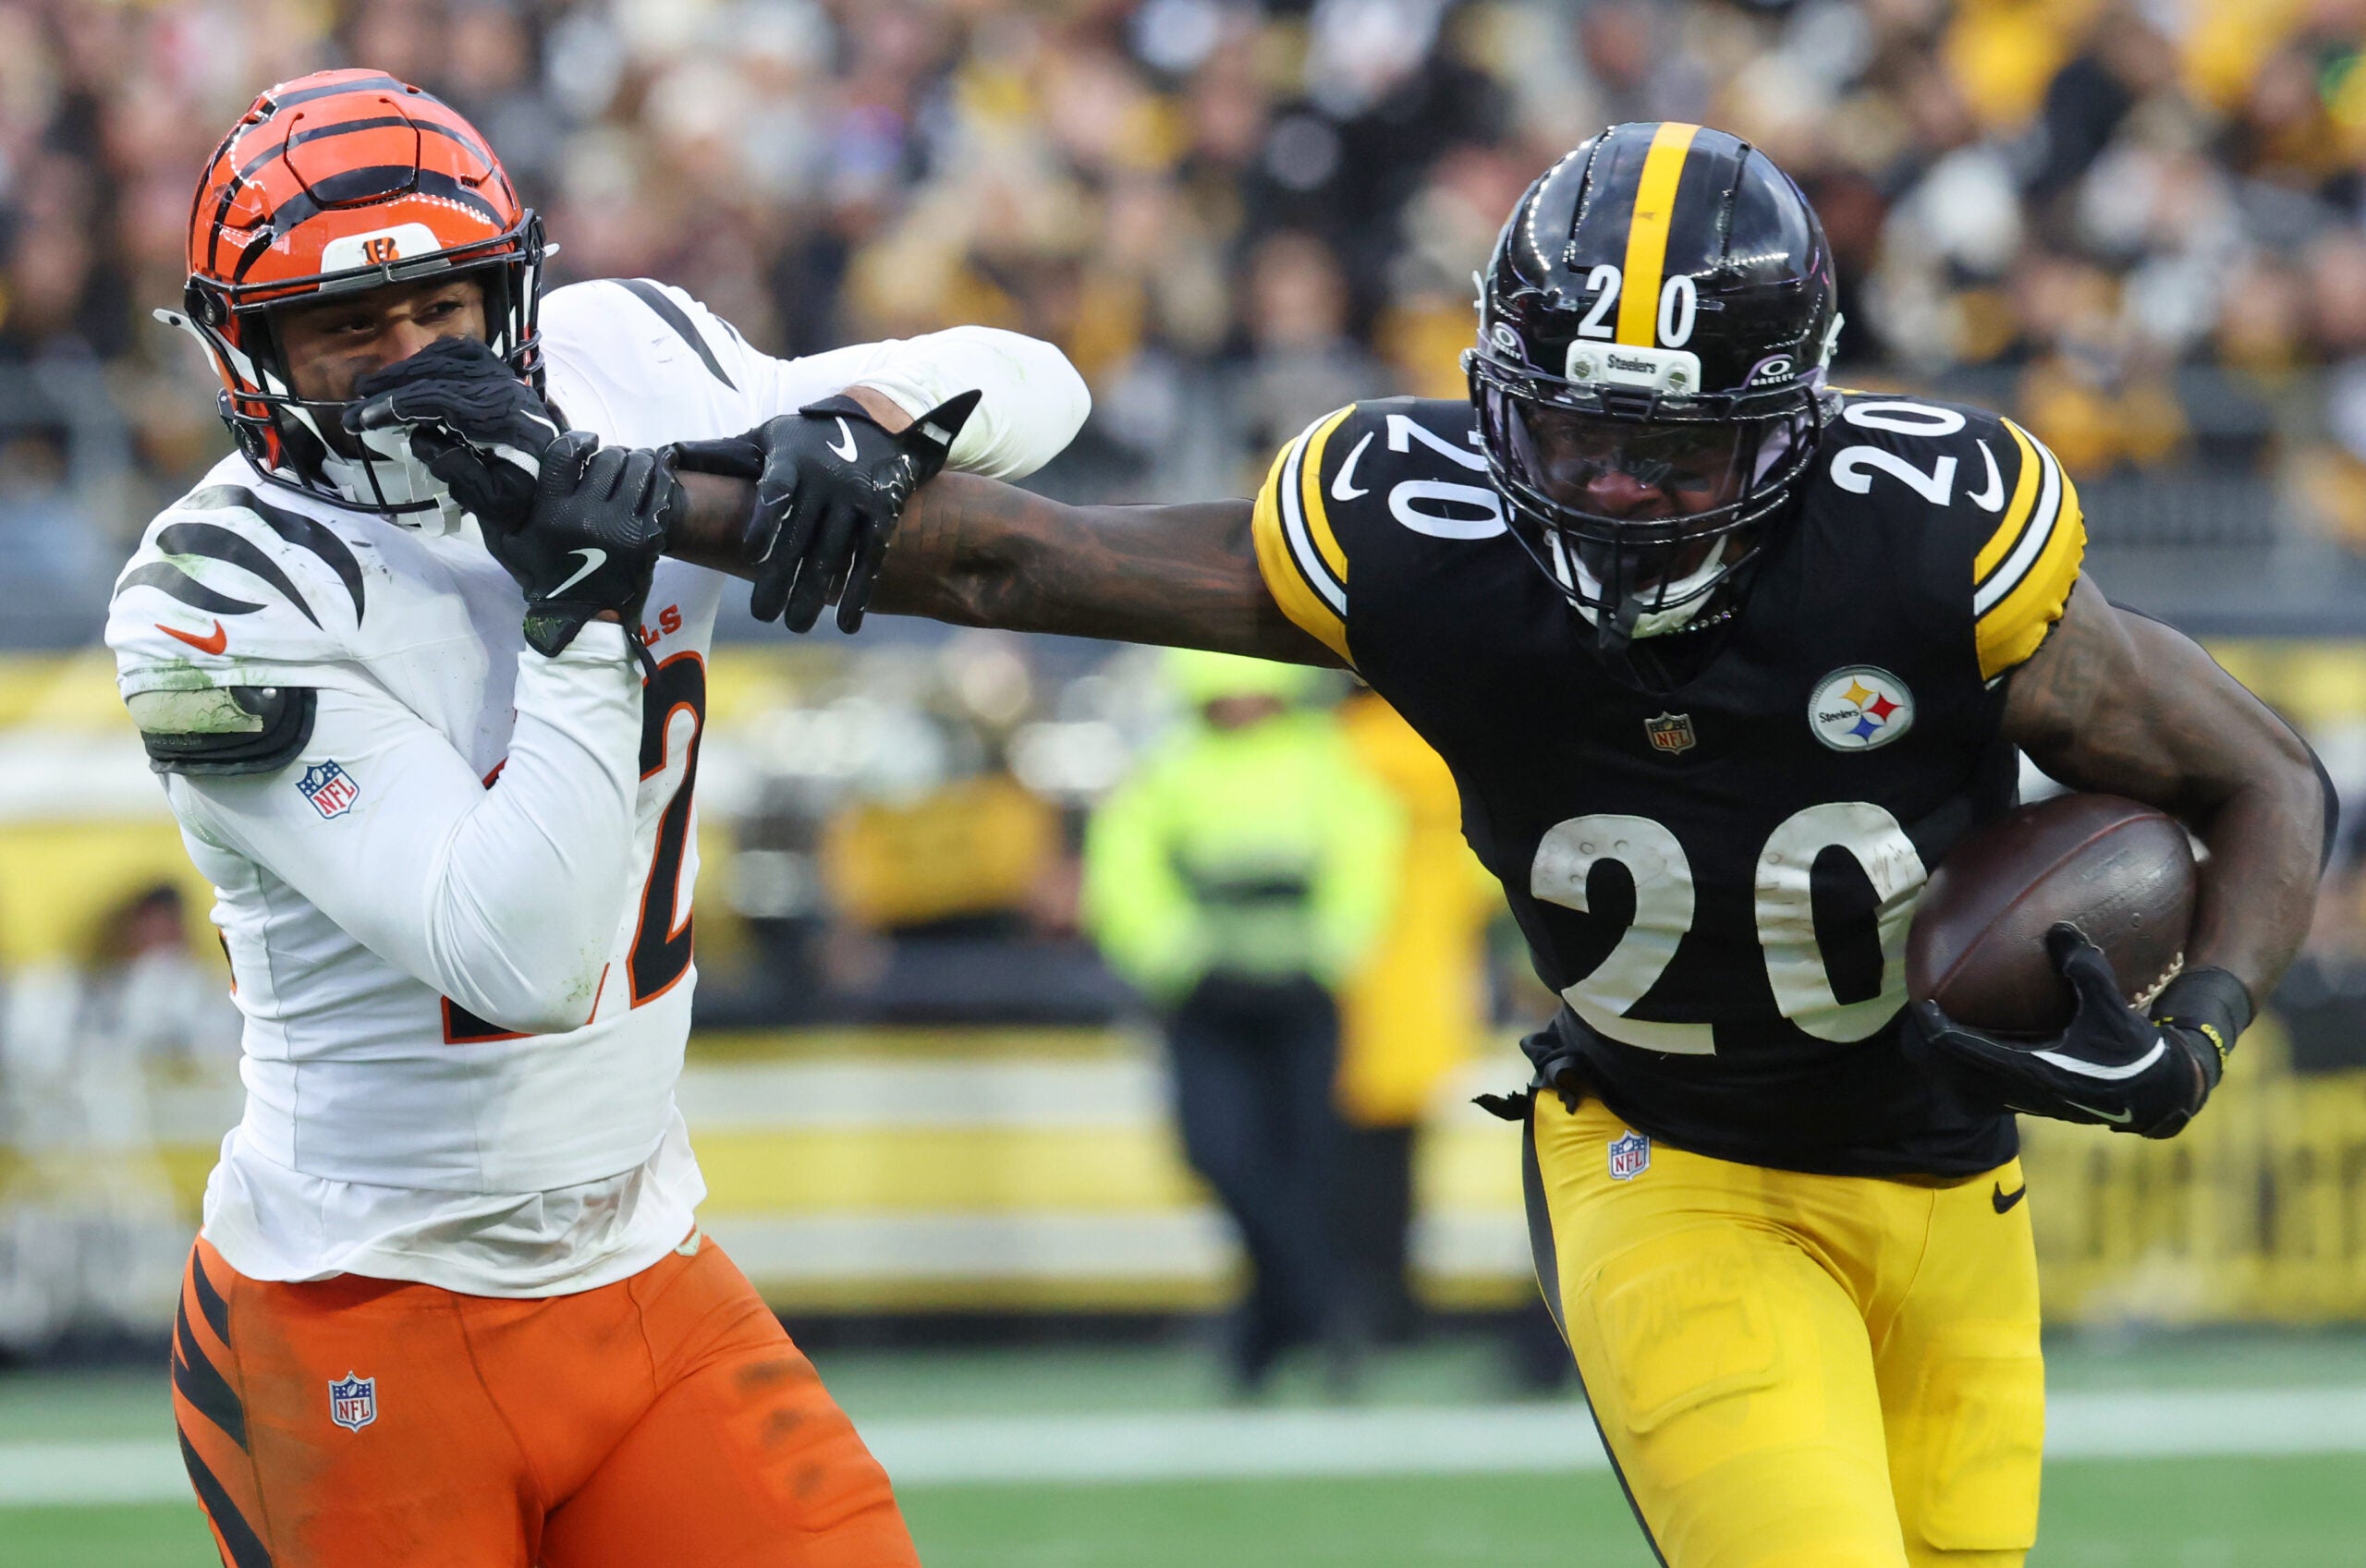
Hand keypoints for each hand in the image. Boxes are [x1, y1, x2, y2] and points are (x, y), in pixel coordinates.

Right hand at [344, 337, 561, 532]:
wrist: (564, 488)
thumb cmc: (527, 499)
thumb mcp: (492, 500)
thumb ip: (455, 469)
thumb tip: (419, 437)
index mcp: (499, 420)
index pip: (436, 401)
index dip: (394, 407)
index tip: (361, 419)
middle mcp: (502, 391)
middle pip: (437, 374)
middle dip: (392, 387)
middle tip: (357, 402)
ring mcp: (505, 381)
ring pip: (450, 358)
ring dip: (410, 369)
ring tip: (378, 387)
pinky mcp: (505, 380)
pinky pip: (467, 355)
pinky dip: (435, 358)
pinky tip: (415, 373)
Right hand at [481, 430, 676, 656]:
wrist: (584, 616)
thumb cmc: (544, 576)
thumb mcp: (507, 543)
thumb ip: (493, 507)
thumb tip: (469, 466)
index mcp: (551, 512)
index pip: (565, 454)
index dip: (579, 440)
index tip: (586, 442)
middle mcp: (587, 515)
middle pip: (607, 459)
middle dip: (610, 455)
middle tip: (611, 463)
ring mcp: (622, 526)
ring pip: (639, 471)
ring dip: (639, 463)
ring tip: (635, 467)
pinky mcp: (648, 538)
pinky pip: (660, 494)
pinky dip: (660, 482)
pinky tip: (655, 481)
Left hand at [667, 388, 979, 632]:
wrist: (882, 423)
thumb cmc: (811, 436)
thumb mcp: (770, 435)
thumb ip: (724, 452)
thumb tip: (667, 458)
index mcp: (793, 461)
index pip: (777, 493)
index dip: (764, 522)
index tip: (751, 554)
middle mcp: (826, 481)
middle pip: (801, 537)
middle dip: (782, 578)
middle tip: (764, 615)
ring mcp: (857, 500)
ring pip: (834, 554)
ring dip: (816, 594)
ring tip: (797, 624)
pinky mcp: (883, 515)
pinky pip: (870, 559)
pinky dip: (859, 593)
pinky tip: (846, 623)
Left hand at [1906, 924, 2243, 1138]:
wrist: (2158, 1096)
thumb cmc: (2134, 1053)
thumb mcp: (2112, 1008)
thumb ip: (2085, 968)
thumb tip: (2060, 929)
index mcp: (2028, 1069)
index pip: (1961, 1048)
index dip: (1935, 1025)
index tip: (1923, 1002)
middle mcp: (2019, 1091)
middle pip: (1951, 1073)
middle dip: (1932, 1048)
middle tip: (1925, 1014)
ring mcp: (2026, 1102)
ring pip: (1967, 1087)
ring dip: (1950, 1063)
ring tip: (1945, 1029)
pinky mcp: (2036, 1104)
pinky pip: (1988, 1092)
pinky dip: (1973, 1070)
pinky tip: (1981, 1044)